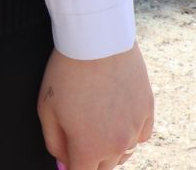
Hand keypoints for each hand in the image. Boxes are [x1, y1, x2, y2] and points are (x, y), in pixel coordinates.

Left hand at [38, 43, 153, 169]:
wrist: (97, 39)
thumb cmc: (67, 71)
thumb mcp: (47, 109)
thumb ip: (55, 143)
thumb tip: (64, 161)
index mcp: (89, 148)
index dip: (72, 166)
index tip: (69, 153)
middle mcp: (116, 145)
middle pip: (103, 167)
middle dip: (90, 156)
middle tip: (79, 131)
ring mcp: (135, 128)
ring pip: (124, 153)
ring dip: (110, 146)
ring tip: (97, 120)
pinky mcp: (148, 110)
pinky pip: (141, 135)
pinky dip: (130, 132)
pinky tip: (118, 116)